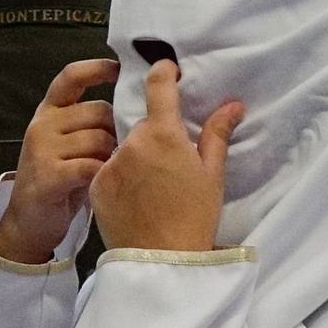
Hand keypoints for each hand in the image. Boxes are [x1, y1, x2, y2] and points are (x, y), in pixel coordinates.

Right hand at [0, 59, 119, 264]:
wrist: (29, 221)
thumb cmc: (59, 179)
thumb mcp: (68, 144)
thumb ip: (89, 123)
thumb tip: (132, 107)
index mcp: (48, 112)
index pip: (70, 78)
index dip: (96, 69)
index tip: (118, 69)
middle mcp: (42, 125)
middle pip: (99, 112)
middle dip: (115, 132)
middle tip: (112, 155)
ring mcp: (41, 149)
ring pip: (99, 139)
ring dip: (110, 158)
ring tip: (103, 173)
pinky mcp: (47, 175)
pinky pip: (91, 165)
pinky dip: (101, 175)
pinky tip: (98, 184)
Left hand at [90, 60, 242, 251]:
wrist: (162, 260)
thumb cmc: (195, 216)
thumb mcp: (212, 174)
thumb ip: (217, 134)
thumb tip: (232, 104)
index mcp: (163, 134)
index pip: (159, 88)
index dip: (163, 73)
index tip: (165, 68)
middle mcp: (131, 142)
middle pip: (142, 125)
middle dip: (155, 135)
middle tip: (171, 162)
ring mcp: (109, 163)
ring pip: (123, 147)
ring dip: (135, 156)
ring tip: (153, 186)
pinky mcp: (95, 184)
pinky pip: (108, 169)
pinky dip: (120, 176)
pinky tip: (135, 197)